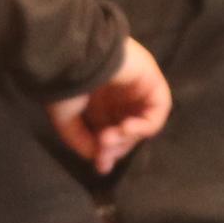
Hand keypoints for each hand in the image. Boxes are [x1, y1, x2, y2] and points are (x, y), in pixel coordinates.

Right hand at [48, 37, 171, 173]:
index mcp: (98, 97)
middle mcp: (119, 92)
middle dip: (116, 147)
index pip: (111, 129)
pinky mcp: (152, 80)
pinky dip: (144, 126)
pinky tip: (125, 128)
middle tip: (102, 152)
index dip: (108, 150)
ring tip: (109, 138)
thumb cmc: (66, 84)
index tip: (100, 166)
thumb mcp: (65, 119)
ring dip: (127, 138)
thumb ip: (81, 140)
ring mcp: (137, 86)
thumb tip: (98, 159)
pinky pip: (157, 110)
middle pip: (127, 130)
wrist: (74, 56)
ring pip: (142, 122)